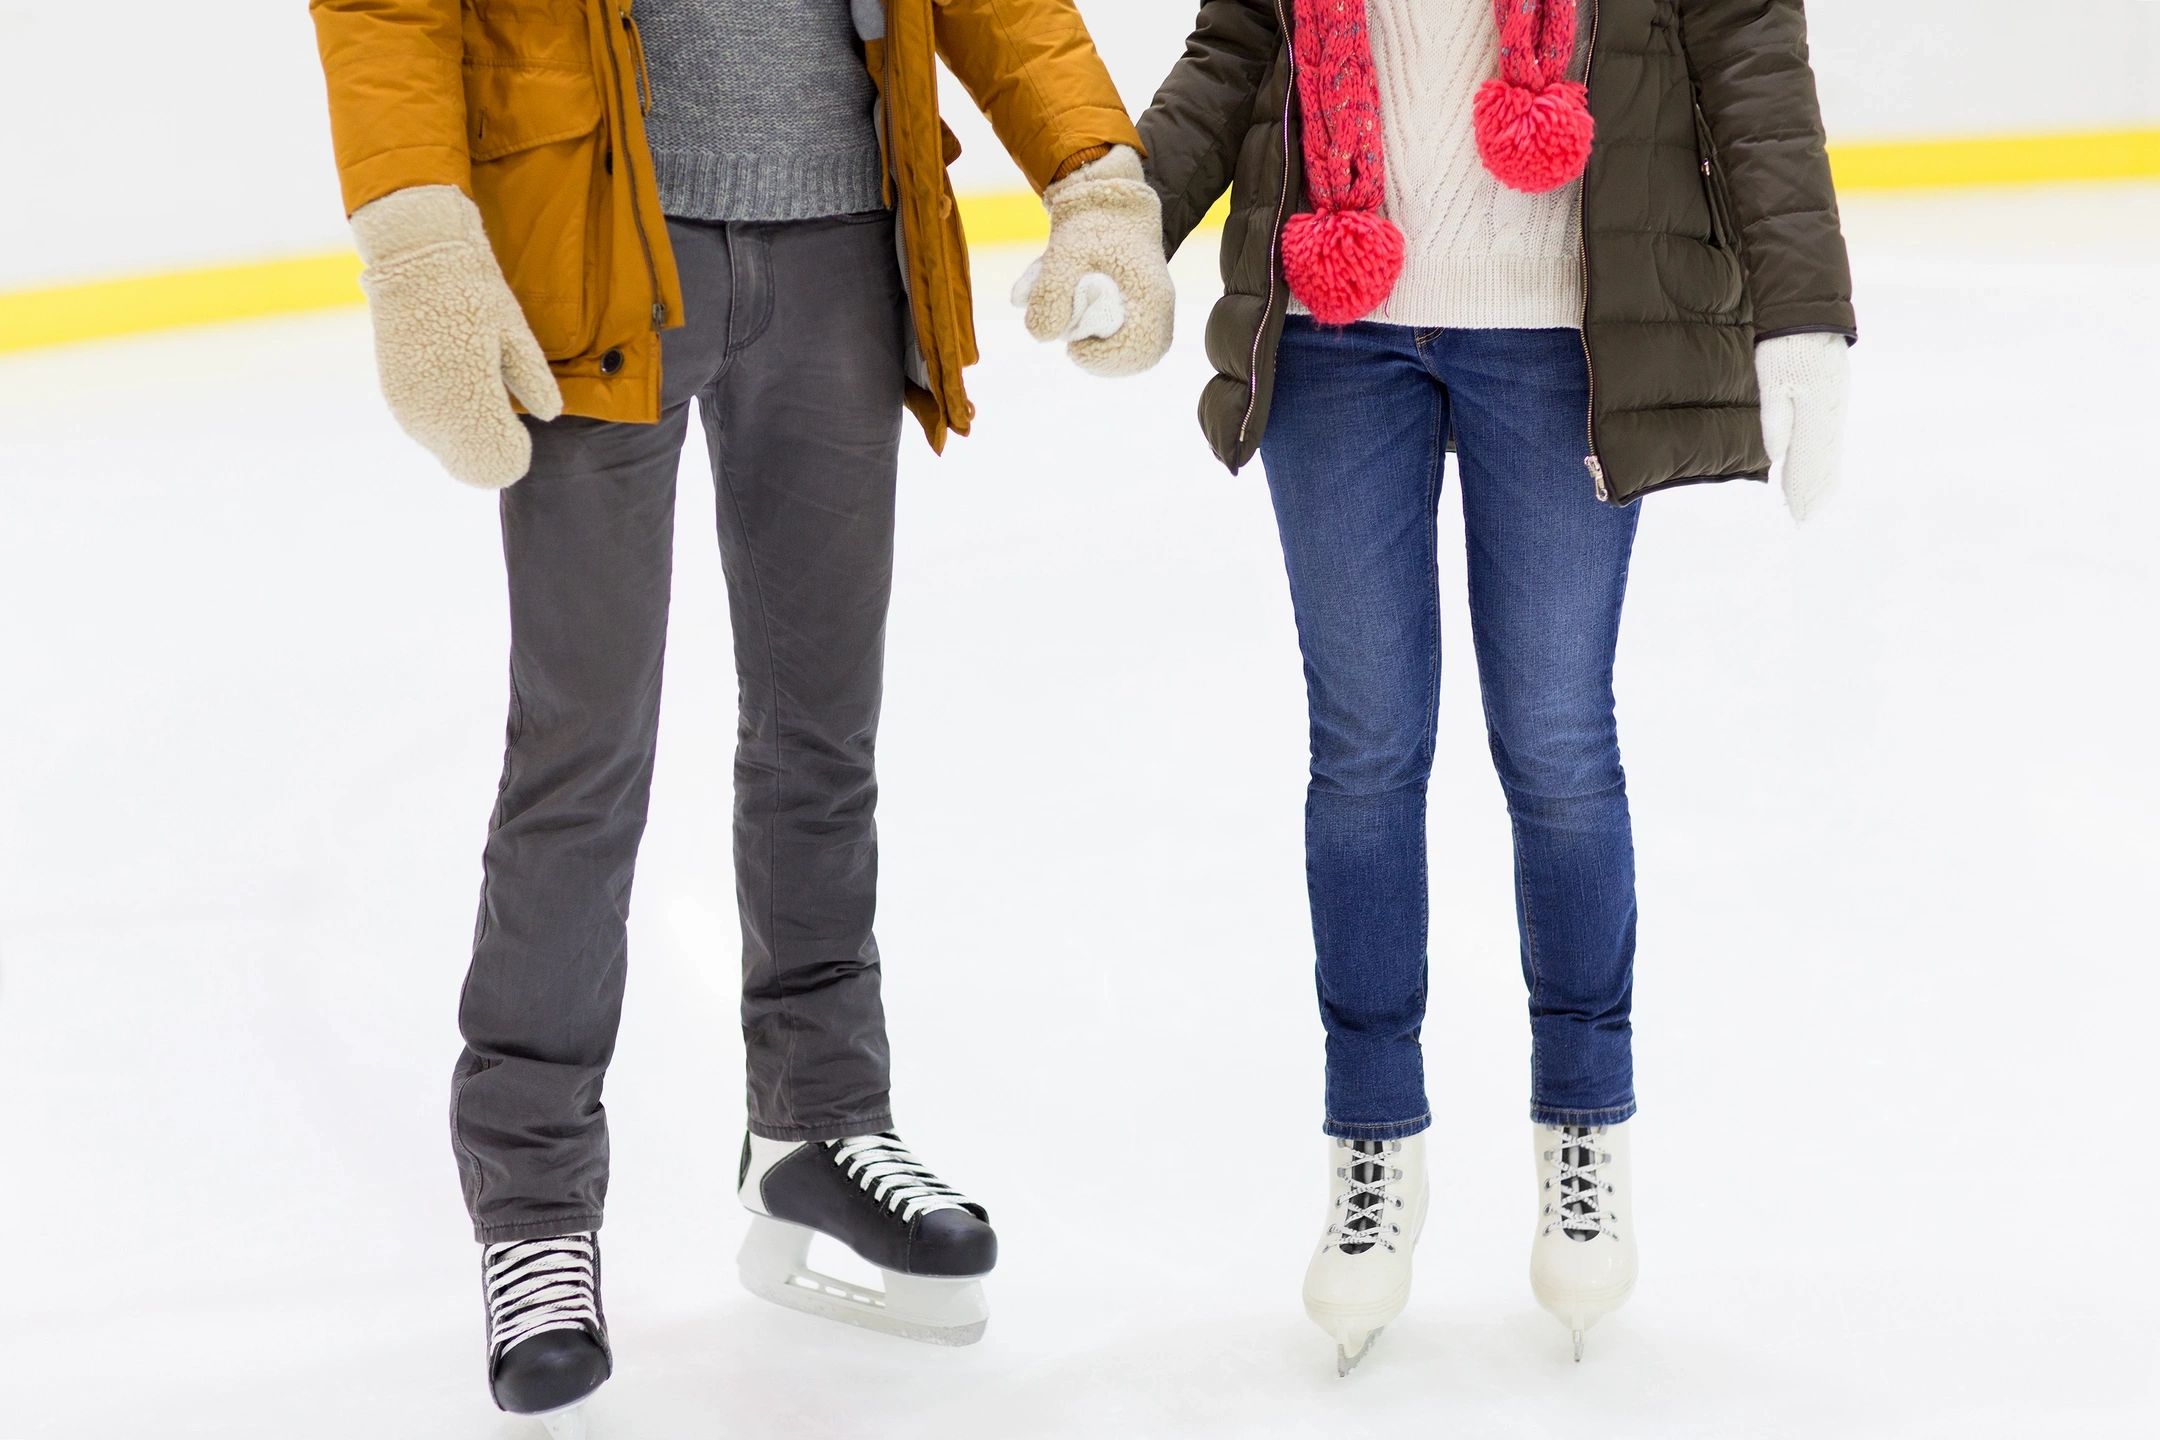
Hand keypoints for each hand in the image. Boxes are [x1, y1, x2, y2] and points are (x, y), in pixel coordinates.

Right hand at [351, 185, 562, 488]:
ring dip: (468, 438)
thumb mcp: (515, 332)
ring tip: (483, 399)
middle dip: (493, 450)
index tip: (524, 435)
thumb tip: (550, 415)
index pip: (497, 458)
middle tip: (509, 425)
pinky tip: (460, 396)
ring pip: (447, 449)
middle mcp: (434, 409)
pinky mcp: (395, 396)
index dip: (516, 454)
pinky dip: (447, 425)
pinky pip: (427, 430)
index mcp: (470, 394)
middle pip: (470, 465)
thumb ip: (532, 379)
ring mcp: (409, 406)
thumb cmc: (474, 292)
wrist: (415, 259)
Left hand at [1012, 146, 1173, 377]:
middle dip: (1102, 359)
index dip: (1104, 359)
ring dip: (1099, 346)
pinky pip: (1126, 335)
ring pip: (1134, 349)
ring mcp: (1150, 307)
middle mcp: (1157, 305)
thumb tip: (1041, 335)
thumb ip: (1050, 294)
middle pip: (1140, 355)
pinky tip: (1080, 321)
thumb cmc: (1089, 223)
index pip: (1141, 349)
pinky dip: (1099, 336)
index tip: (1073, 349)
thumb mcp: (1063, 254)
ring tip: (1074, 331)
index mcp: (1150, 295)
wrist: (1105, 197)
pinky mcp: (1137, 307)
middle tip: (1074, 348)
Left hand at [1756, 332, 1849, 522]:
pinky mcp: (1834, 400)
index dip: (1803, 490)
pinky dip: (1825, 461)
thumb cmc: (1785, 346)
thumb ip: (1776, 420)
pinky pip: (1831, 439)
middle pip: (1824, 463)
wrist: (1809, 315)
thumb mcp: (1773, 382)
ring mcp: (1836, 407)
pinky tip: (1821, 472)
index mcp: (1816, 412)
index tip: (1797, 515)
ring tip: (1812, 505)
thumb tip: (1777, 459)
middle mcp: (1832, 414)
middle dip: (1814, 492)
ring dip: (1821, 481)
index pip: (1809, 462)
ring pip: (1829, 453)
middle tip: (1804, 520)